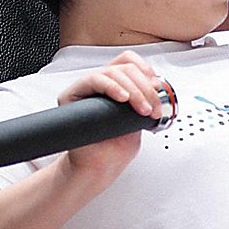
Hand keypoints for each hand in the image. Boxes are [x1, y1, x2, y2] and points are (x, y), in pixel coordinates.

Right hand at [55, 52, 170, 185]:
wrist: (99, 167)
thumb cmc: (115, 148)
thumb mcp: (139, 120)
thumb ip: (147, 100)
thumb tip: (156, 85)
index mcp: (116, 86)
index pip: (128, 61)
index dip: (145, 69)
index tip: (157, 86)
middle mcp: (101, 85)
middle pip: (124, 67)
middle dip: (144, 87)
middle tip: (152, 107)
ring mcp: (86, 89)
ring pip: (112, 72)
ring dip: (133, 90)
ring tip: (141, 109)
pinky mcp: (71, 95)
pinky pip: (93, 80)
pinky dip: (112, 86)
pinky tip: (122, 98)